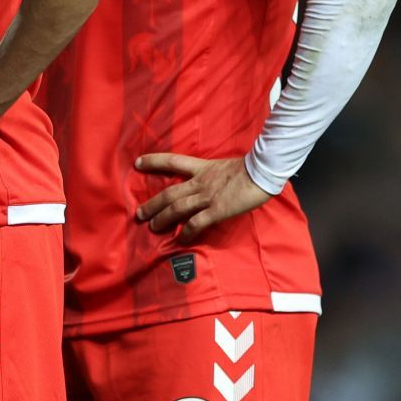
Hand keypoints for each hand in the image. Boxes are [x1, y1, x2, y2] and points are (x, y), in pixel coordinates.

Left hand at [134, 154, 274, 240]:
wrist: (264, 171)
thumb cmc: (250, 169)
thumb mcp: (225, 166)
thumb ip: (213, 173)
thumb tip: (211, 180)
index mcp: (202, 168)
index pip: (172, 161)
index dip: (154, 161)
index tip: (137, 163)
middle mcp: (200, 182)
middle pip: (169, 193)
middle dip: (152, 204)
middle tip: (139, 213)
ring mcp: (207, 196)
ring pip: (177, 208)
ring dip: (162, 218)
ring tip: (152, 227)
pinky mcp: (217, 210)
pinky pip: (197, 223)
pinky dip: (187, 232)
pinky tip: (180, 240)